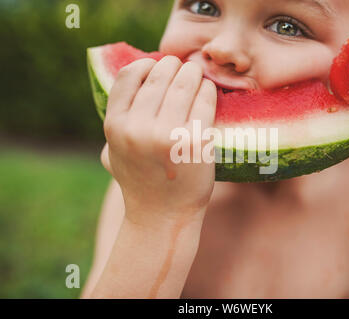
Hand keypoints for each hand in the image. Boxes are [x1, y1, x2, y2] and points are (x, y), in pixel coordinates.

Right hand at [101, 56, 216, 223]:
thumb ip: (117, 119)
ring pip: (185, 83)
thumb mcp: (115, 150)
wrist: (163, 215)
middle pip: (160, 75)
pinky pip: (205, 101)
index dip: (147, 65)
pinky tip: (209, 91)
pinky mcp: (195, 142)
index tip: (158, 67)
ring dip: (194, 74)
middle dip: (176, 66)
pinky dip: (208, 91)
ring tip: (198, 76)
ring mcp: (167, 135)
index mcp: (115, 126)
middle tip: (185, 69)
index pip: (130, 75)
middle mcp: (138, 128)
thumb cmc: (141, 180)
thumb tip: (131, 82)